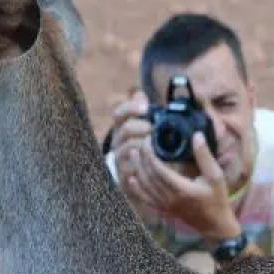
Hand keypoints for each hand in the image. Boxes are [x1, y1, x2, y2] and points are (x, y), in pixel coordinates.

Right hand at [110, 91, 152, 207]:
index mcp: (124, 128)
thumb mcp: (148, 130)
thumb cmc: (148, 150)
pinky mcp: (122, 176)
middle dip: (141, 127)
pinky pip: (129, 169)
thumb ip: (144, 113)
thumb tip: (139, 94)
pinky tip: (151, 164)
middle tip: (153, 129)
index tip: (145, 107)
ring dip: (142, 145)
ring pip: (127, 148)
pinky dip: (140, 165)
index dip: (131, 107)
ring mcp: (119, 159)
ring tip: (156, 146)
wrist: (144, 180)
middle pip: (125, 129)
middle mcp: (118, 142)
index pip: (119, 113)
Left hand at [123, 132, 240, 240]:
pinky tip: (131, 179)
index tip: (149, 140)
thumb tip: (196, 135)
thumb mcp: (216, 176)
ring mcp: (165, 205)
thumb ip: (205, 156)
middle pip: (148, 176)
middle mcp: (170, 198)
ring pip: (144, 186)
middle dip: (142, 158)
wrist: (215, 224)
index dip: (150, 154)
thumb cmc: (217, 199)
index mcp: (182, 189)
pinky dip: (137, 189)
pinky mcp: (164, 210)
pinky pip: (146, 199)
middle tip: (140, 143)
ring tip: (134, 154)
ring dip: (137, 170)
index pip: (158, 169)